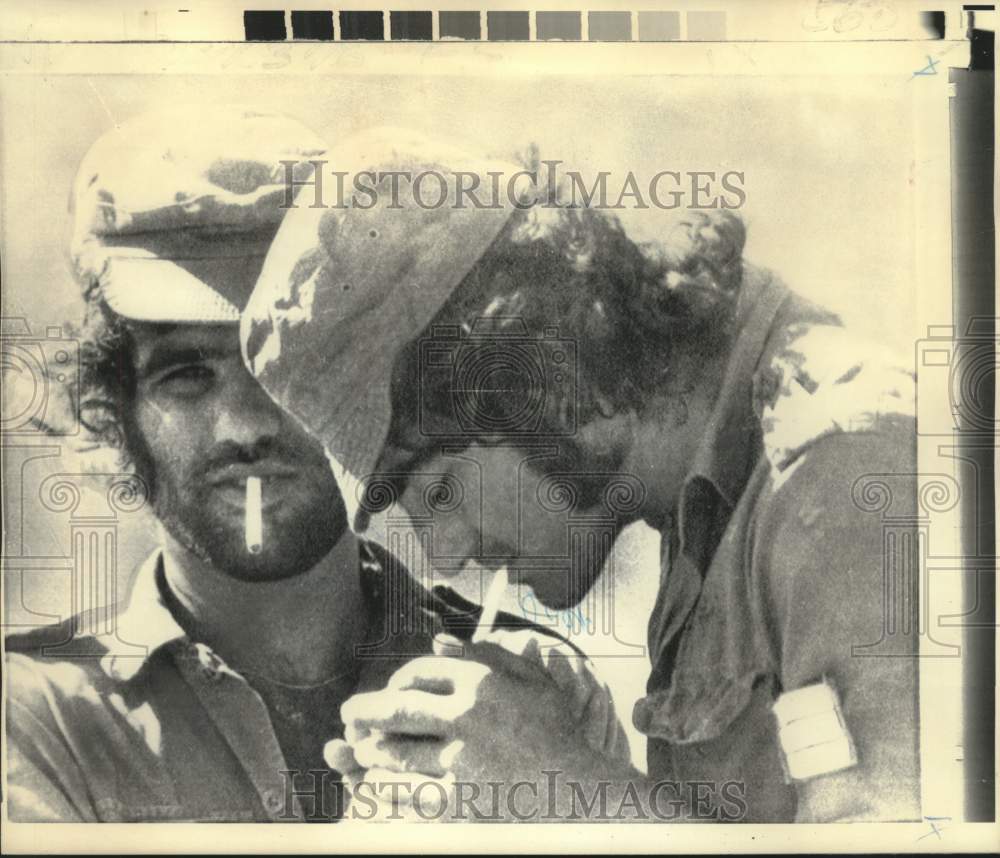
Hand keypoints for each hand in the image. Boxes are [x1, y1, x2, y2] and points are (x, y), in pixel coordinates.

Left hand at [327, 629, 631, 820]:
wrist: (578, 786)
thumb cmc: (556, 730)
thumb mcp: (530, 679)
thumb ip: (486, 653)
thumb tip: (438, 639)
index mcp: (482, 681)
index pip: (421, 672)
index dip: (398, 680)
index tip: (391, 689)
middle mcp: (467, 714)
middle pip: (399, 707)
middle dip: (366, 710)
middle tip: (348, 714)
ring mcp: (462, 757)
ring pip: (399, 749)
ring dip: (372, 748)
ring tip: (359, 749)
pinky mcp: (461, 796)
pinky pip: (410, 789)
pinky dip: (387, 786)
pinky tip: (375, 785)